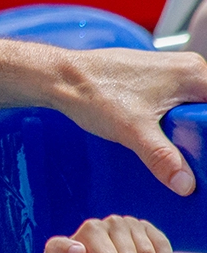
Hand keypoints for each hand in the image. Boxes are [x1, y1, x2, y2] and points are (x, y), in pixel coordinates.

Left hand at [53, 48, 206, 195]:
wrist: (60, 77)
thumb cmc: (94, 93)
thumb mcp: (133, 131)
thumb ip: (162, 157)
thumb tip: (185, 184)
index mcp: (193, 73)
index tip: (202, 150)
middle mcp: (186, 67)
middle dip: (203, 132)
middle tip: (195, 155)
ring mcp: (168, 71)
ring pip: (195, 105)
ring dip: (193, 129)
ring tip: (186, 153)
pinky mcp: (151, 79)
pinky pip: (178, 102)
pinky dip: (178, 121)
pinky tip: (169, 140)